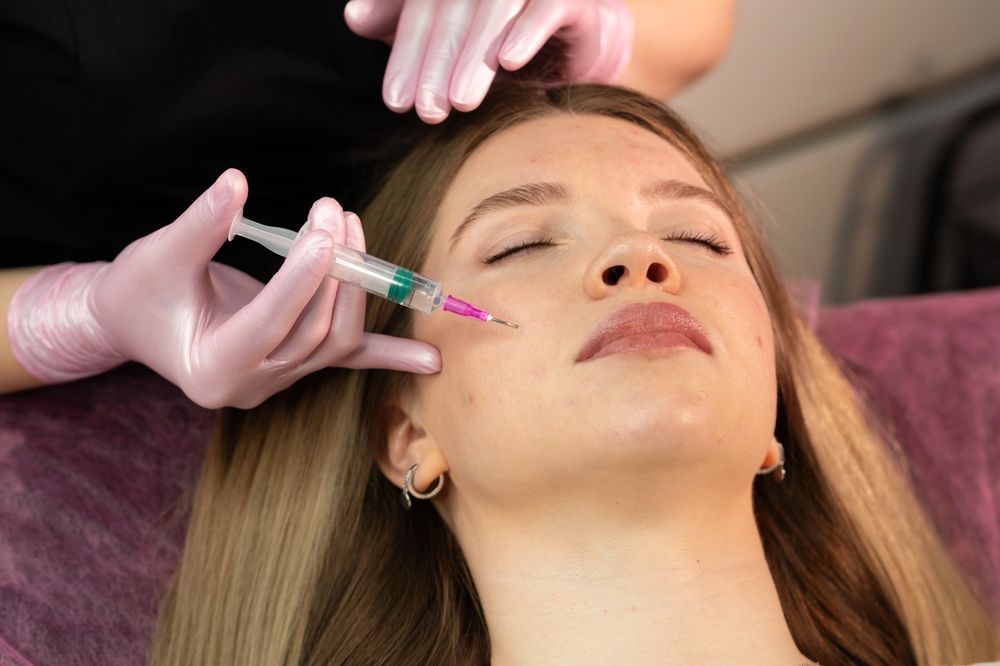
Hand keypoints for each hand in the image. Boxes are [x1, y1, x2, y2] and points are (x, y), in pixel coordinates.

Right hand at [8, 169, 440, 407]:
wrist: (134, 322)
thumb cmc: (140, 292)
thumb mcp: (156, 256)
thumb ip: (199, 226)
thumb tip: (235, 182)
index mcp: (211, 370)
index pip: (268, 324)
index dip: (299, 280)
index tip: (322, 234)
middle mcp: (251, 385)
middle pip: (312, 331)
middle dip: (332, 270)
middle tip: (334, 212)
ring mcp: (279, 380)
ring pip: (336, 340)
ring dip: (355, 285)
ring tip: (354, 229)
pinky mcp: (299, 364)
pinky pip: (350, 360)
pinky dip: (391, 354)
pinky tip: (432, 359)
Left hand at [344, 0, 633, 123]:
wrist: (579, 40)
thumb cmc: (504, 41)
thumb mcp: (449, 41)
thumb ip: (401, 24)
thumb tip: (354, 15)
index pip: (423, 10)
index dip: (407, 55)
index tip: (396, 101)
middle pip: (455, 9)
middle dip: (438, 63)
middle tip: (426, 109)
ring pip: (496, 8)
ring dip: (476, 54)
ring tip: (461, 100)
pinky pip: (550, 7)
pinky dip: (528, 31)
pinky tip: (509, 61)